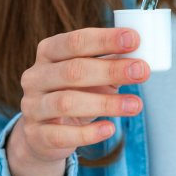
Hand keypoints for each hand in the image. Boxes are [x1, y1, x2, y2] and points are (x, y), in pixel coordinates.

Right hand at [7, 28, 148, 175]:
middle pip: (73, 70)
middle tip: (142, 71)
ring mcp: (32, 106)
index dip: (105, 39)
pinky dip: (88, 133)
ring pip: (67, 102)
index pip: (75, 41)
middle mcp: (36, 77)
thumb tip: (142, 56)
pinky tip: (110, 129)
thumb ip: (111, 62)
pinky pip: (61, 134)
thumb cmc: (74, 94)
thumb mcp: (91, 74)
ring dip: (106, 103)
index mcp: (49, 52)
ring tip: (135, 105)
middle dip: (111, 70)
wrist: (43, 134)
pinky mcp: (37, 135)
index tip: (134, 39)